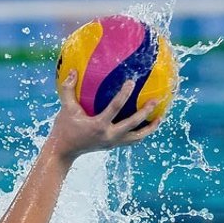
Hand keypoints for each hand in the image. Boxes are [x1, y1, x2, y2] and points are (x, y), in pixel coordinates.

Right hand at [46, 70, 162, 159]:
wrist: (63, 151)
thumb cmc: (64, 128)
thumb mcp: (65, 109)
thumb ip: (67, 90)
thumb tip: (71, 71)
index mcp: (98, 125)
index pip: (115, 108)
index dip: (124, 94)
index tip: (131, 82)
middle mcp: (108, 135)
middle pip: (132, 123)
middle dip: (145, 112)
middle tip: (156, 100)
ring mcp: (112, 142)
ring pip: (137, 136)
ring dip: (150, 127)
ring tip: (160, 116)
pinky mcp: (113, 146)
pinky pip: (132, 140)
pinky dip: (142, 133)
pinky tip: (147, 125)